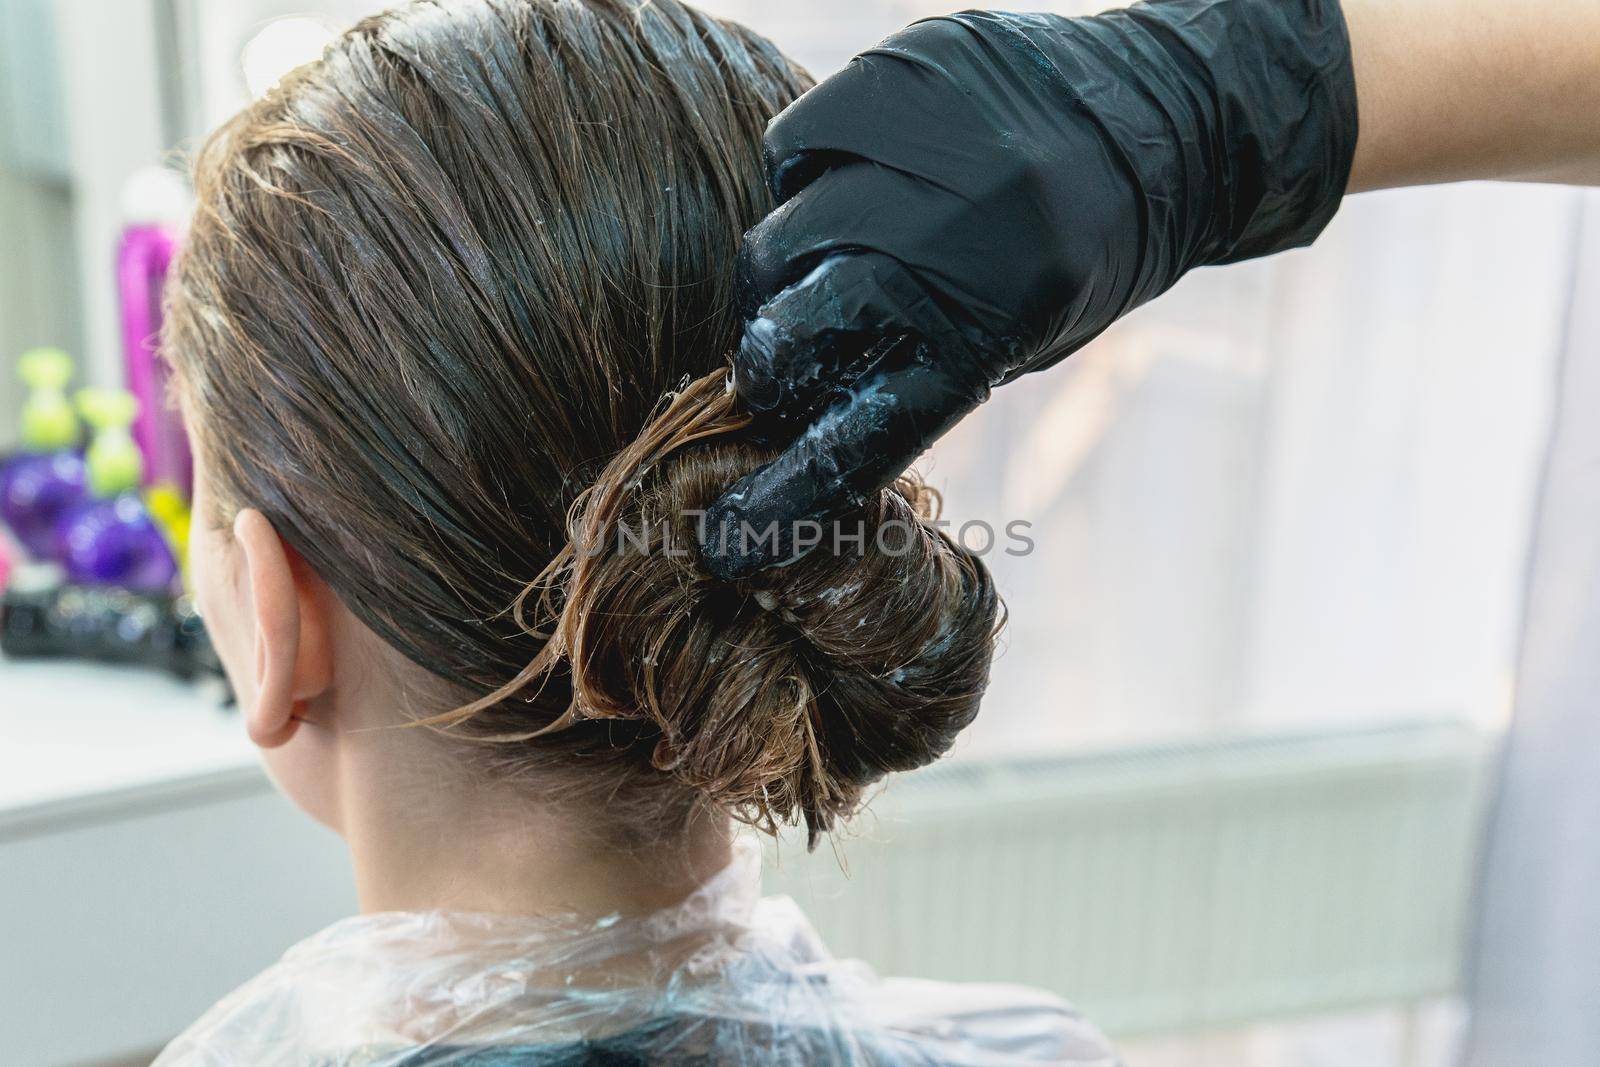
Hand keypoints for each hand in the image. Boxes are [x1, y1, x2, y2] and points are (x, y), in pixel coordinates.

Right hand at [701, 0, 1358, 579]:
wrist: (1167, 123)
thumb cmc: (1080, 261)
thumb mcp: (1015, 340)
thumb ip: (911, 365)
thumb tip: (792, 418)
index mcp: (997, 328)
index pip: (864, 433)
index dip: (787, 493)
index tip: (728, 535)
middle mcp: (961, 234)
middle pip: (796, 323)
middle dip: (765, 362)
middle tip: (766, 370)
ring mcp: (930, 144)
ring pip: (781, 228)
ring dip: (781, 269)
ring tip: (819, 265)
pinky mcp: (908, 71)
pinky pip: (800, 141)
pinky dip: (805, 177)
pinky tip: (843, 185)